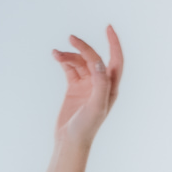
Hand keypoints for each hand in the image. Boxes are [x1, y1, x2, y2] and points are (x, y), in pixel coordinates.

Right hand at [38, 28, 123, 171]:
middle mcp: (100, 83)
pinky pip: (70, 70)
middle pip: (94, 59)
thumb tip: (99, 63)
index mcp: (110, 86)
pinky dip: (64, 62)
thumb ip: (100, 83)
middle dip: (84, 48)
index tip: (108, 28)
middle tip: (72, 39)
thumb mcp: (96, 106)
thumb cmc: (86, 128)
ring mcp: (86, 85)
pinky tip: (57, 56)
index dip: (113, 43)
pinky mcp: (73, 89)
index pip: (115, 59)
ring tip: (57, 54)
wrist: (70, 142)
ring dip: (69, 56)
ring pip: (80, 63)